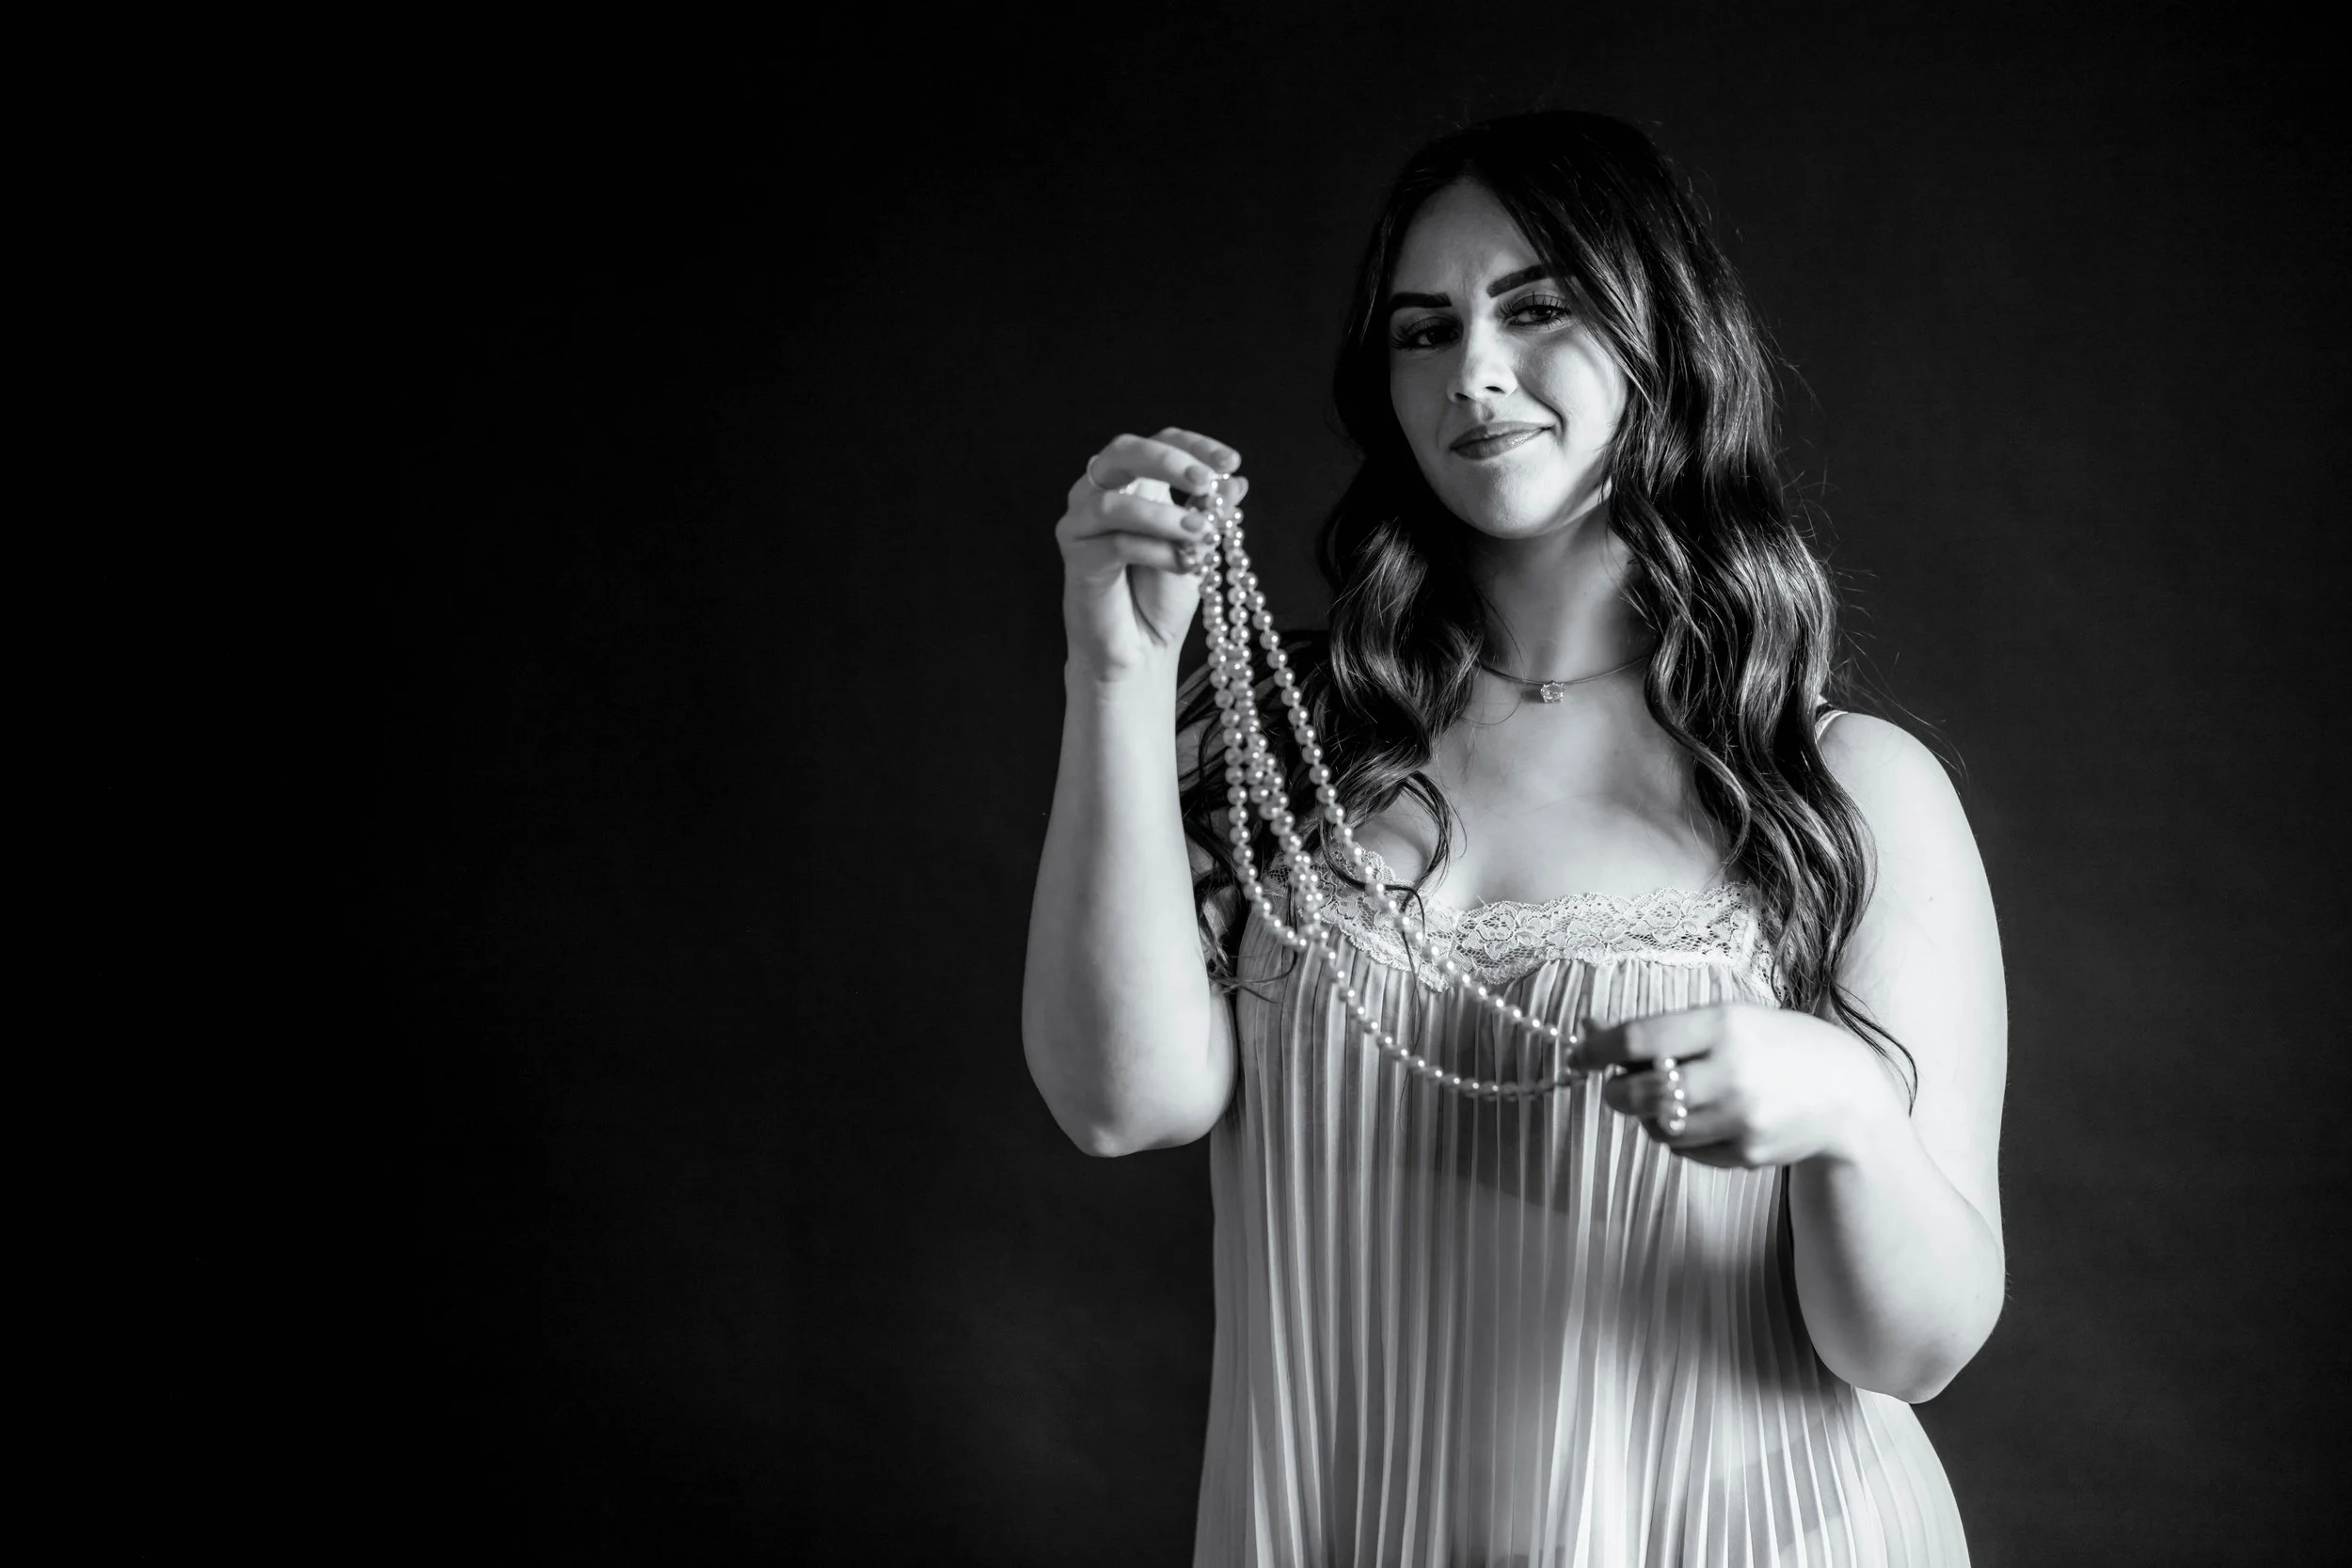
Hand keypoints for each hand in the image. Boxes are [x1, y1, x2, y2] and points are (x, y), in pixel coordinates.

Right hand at [1056, 428, 1243, 680]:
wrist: (1143, 648)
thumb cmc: (1163, 595)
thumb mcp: (1197, 545)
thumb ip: (1210, 512)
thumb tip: (1235, 482)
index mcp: (1134, 482)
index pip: (1160, 441)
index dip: (1195, 446)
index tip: (1231, 462)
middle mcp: (1101, 493)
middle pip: (1124, 451)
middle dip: (1168, 462)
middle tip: (1204, 483)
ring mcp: (1081, 523)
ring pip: (1114, 502)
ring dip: (1163, 517)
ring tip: (1199, 535)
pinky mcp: (1076, 557)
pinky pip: (1115, 544)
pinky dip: (1155, 551)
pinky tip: (1182, 565)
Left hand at [1582, 1004, 1904, 1169]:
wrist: (1847, 1093)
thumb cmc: (1776, 1045)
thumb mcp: (1726, 1019)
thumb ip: (1663, 1028)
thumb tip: (1589, 1031)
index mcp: (1723, 1025)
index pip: (1637, 1039)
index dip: (1596, 1049)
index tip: (1580, 1053)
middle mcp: (1730, 1072)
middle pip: (1637, 1093)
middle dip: (1617, 1091)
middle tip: (1620, 1084)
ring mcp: (1740, 1118)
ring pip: (1658, 1128)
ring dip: (1651, 1116)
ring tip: (1675, 1098)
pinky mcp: (1746, 1154)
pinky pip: (1686, 1150)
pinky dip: (1682, 1136)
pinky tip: (1707, 1117)